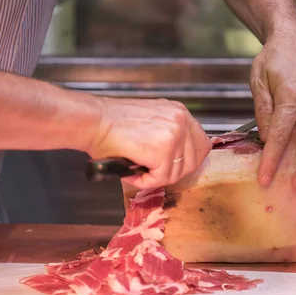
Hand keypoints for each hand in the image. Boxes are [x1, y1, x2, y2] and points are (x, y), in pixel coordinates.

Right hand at [87, 97, 211, 189]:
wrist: (94, 122)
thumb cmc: (111, 123)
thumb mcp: (150, 121)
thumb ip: (167, 134)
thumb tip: (176, 157)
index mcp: (178, 112)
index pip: (201, 144)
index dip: (188, 161)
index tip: (174, 167)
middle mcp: (180, 121)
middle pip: (193, 162)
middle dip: (171, 173)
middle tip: (150, 172)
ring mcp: (173, 135)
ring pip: (176, 173)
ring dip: (155, 177)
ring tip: (136, 170)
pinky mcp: (163, 150)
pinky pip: (161, 179)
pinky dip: (144, 182)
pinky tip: (131, 172)